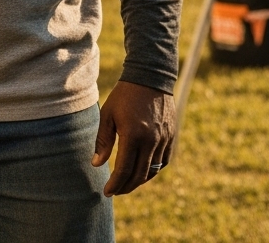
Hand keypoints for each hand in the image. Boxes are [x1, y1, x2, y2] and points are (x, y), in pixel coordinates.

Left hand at [92, 80, 175, 196]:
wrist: (150, 77)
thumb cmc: (124, 95)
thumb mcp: (108, 114)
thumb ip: (103, 140)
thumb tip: (97, 164)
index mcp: (133, 134)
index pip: (124, 169)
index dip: (115, 184)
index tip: (107, 191)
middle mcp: (151, 140)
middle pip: (139, 175)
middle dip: (126, 187)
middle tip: (116, 191)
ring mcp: (163, 139)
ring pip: (152, 170)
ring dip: (139, 181)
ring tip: (127, 183)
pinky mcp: (171, 137)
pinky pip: (163, 161)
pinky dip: (152, 170)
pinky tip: (142, 171)